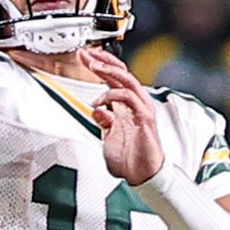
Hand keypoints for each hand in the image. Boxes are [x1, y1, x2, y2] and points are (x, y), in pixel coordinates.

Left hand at [81, 50, 168, 184]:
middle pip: (121, 72)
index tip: (84, 57)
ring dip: (109, 70)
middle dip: (103, 60)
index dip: (99, 65)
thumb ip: (104, 122)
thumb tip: (98, 111)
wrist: (142, 176)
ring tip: (93, 66)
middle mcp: (136, 104)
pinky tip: (100, 102)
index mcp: (127, 106)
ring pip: (127, 79)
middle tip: (87, 54)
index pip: (114, 79)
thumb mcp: (108, 137)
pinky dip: (113, 95)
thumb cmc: (130, 159)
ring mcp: (141, 109)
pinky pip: (130, 98)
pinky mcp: (145, 117)